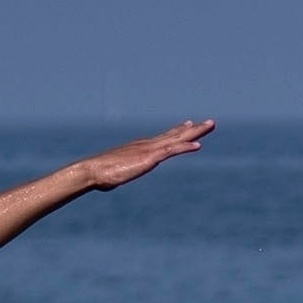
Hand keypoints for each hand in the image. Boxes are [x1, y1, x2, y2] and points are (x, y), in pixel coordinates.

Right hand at [69, 121, 215, 189]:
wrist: (92, 171)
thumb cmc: (100, 174)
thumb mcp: (115, 173)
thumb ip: (118, 173)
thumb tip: (109, 180)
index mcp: (140, 147)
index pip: (164, 137)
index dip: (178, 131)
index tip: (189, 124)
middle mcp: (147, 144)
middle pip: (175, 134)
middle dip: (194, 129)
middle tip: (210, 122)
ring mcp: (149, 150)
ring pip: (177, 138)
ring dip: (195, 133)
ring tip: (210, 126)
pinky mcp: (149, 158)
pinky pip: (171, 151)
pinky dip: (185, 147)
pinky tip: (198, 146)